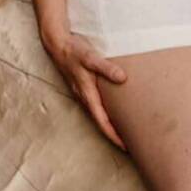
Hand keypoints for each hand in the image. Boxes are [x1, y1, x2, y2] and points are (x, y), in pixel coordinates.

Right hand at [42, 28, 127, 148]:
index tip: (126, 147)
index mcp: (87, 94)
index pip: (102, 122)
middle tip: (133, 145)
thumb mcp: (90, 57)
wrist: (57, 43)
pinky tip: (117, 113)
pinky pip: (98, 106)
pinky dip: (108, 113)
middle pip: (101, 123)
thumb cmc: (74, 50)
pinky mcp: (84, 87)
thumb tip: (122, 78)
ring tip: (128, 133)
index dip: (114, 136)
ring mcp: (83, 93)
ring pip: (99, 115)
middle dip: (115, 135)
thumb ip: (106, 67)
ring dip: (112, 125)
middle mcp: (84, 97)